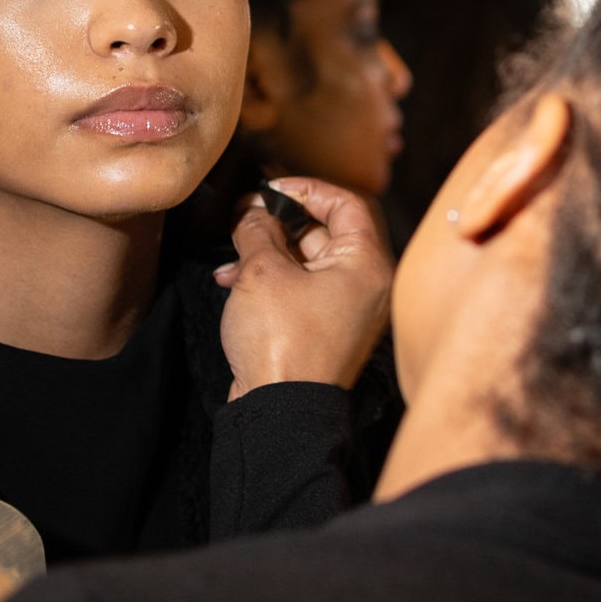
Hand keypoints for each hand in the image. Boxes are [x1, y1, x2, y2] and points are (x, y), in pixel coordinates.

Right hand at [214, 178, 391, 401]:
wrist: (280, 413)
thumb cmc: (282, 344)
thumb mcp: (262, 272)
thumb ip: (257, 229)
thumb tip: (253, 210)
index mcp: (367, 264)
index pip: (347, 203)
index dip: (305, 189)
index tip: (269, 189)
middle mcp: (366, 285)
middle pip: (325, 231)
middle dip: (279, 221)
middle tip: (244, 214)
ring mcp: (347, 309)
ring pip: (307, 260)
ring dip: (267, 251)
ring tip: (233, 252)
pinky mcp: (325, 328)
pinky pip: (301, 288)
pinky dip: (270, 279)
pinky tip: (233, 280)